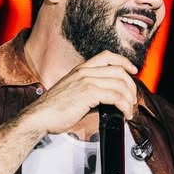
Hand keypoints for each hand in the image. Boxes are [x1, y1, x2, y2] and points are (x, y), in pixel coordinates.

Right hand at [23, 50, 138, 135]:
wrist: (40, 116)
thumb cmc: (53, 109)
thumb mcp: (72, 93)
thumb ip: (88, 90)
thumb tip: (105, 99)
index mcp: (80, 69)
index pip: (107, 56)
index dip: (124, 61)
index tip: (133, 70)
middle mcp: (84, 72)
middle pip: (118, 70)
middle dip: (131, 85)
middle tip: (132, 99)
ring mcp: (86, 80)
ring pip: (119, 84)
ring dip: (129, 99)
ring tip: (129, 110)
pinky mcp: (88, 93)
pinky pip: (116, 96)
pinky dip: (124, 106)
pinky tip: (124, 113)